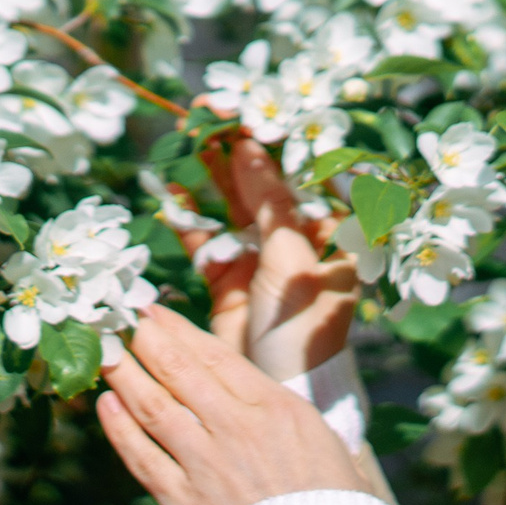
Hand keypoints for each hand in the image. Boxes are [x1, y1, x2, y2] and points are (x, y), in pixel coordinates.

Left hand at [98, 305, 367, 504]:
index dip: (177, 328)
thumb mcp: (317, 435)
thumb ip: (274, 405)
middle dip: (145, 340)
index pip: (213, 354)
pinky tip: (105, 405)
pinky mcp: (184, 503)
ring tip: (104, 351)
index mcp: (274, 407)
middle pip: (177, 371)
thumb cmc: (331, 501)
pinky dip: (119, 428)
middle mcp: (235, 428)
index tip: (154, 311)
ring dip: (124, 374)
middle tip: (120, 318)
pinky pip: (141, 457)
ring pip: (152, 406)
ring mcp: (205, 465)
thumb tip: (238, 380)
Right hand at [176, 131, 359, 379]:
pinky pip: (207, 240)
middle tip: (208, 114)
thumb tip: (249, 147)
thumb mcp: (292, 260)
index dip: (278, 140)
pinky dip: (190, 218)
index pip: (305, 173)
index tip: (249, 110)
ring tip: (188, 140)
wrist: (277, 394)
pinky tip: (173, 191)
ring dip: (212, 176)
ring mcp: (263, 262)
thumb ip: (270, 203)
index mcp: (332, 235)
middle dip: (238, 150)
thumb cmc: (303, 329)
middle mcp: (299, 243)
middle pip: (266, 185)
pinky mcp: (230, 283)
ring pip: (234, 207)